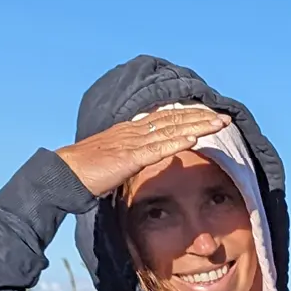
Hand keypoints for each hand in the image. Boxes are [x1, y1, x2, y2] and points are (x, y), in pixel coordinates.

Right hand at [54, 104, 232, 197]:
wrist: (65, 174)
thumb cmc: (87, 171)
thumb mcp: (116, 161)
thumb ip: (134, 156)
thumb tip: (150, 158)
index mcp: (131, 131)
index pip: (166, 118)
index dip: (190, 116)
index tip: (211, 116)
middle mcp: (134, 131)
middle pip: (173, 119)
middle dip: (201, 118)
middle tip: (225, 117)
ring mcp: (131, 143)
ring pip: (170, 130)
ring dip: (197, 126)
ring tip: (218, 123)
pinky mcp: (128, 157)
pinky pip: (157, 148)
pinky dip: (176, 142)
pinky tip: (194, 138)